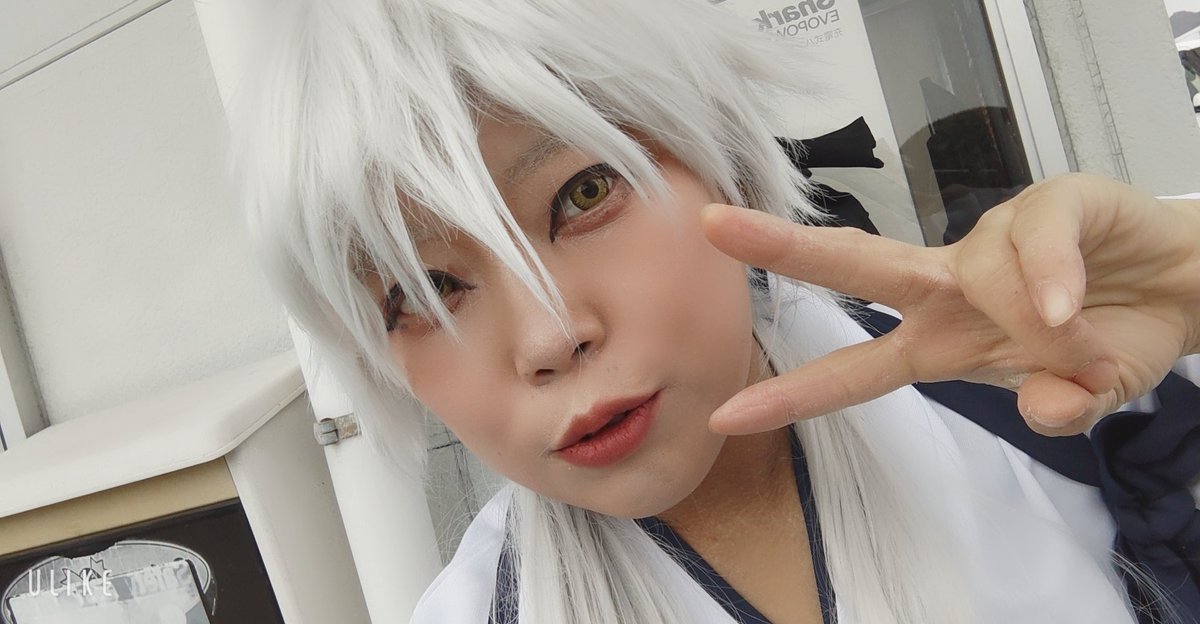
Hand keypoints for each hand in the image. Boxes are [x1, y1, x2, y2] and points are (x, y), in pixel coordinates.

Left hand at [703, 173, 1199, 436]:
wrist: (1184, 290)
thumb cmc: (1112, 338)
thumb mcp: (1089, 394)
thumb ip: (1065, 408)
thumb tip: (1045, 408)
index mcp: (938, 340)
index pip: (853, 369)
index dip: (794, 394)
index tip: (727, 414)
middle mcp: (950, 285)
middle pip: (856, 265)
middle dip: (785, 247)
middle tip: (716, 225)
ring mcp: (995, 240)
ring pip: (972, 262)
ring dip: (1025, 313)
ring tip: (1080, 335)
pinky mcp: (1052, 204)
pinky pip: (1037, 236)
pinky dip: (1053, 273)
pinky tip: (1071, 302)